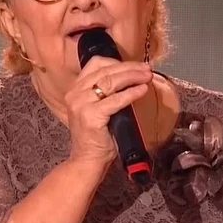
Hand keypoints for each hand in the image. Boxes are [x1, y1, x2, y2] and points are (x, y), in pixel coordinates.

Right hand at [64, 57, 152, 172]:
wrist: (87, 160)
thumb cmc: (96, 136)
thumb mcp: (96, 108)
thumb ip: (106, 93)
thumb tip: (131, 77)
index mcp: (75, 89)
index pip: (95, 64)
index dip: (117, 62)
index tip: (135, 65)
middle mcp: (75, 94)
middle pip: (105, 70)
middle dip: (129, 68)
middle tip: (147, 69)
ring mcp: (81, 104)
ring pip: (110, 81)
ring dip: (132, 76)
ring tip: (147, 77)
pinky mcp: (91, 115)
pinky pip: (115, 100)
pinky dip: (131, 93)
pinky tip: (142, 90)